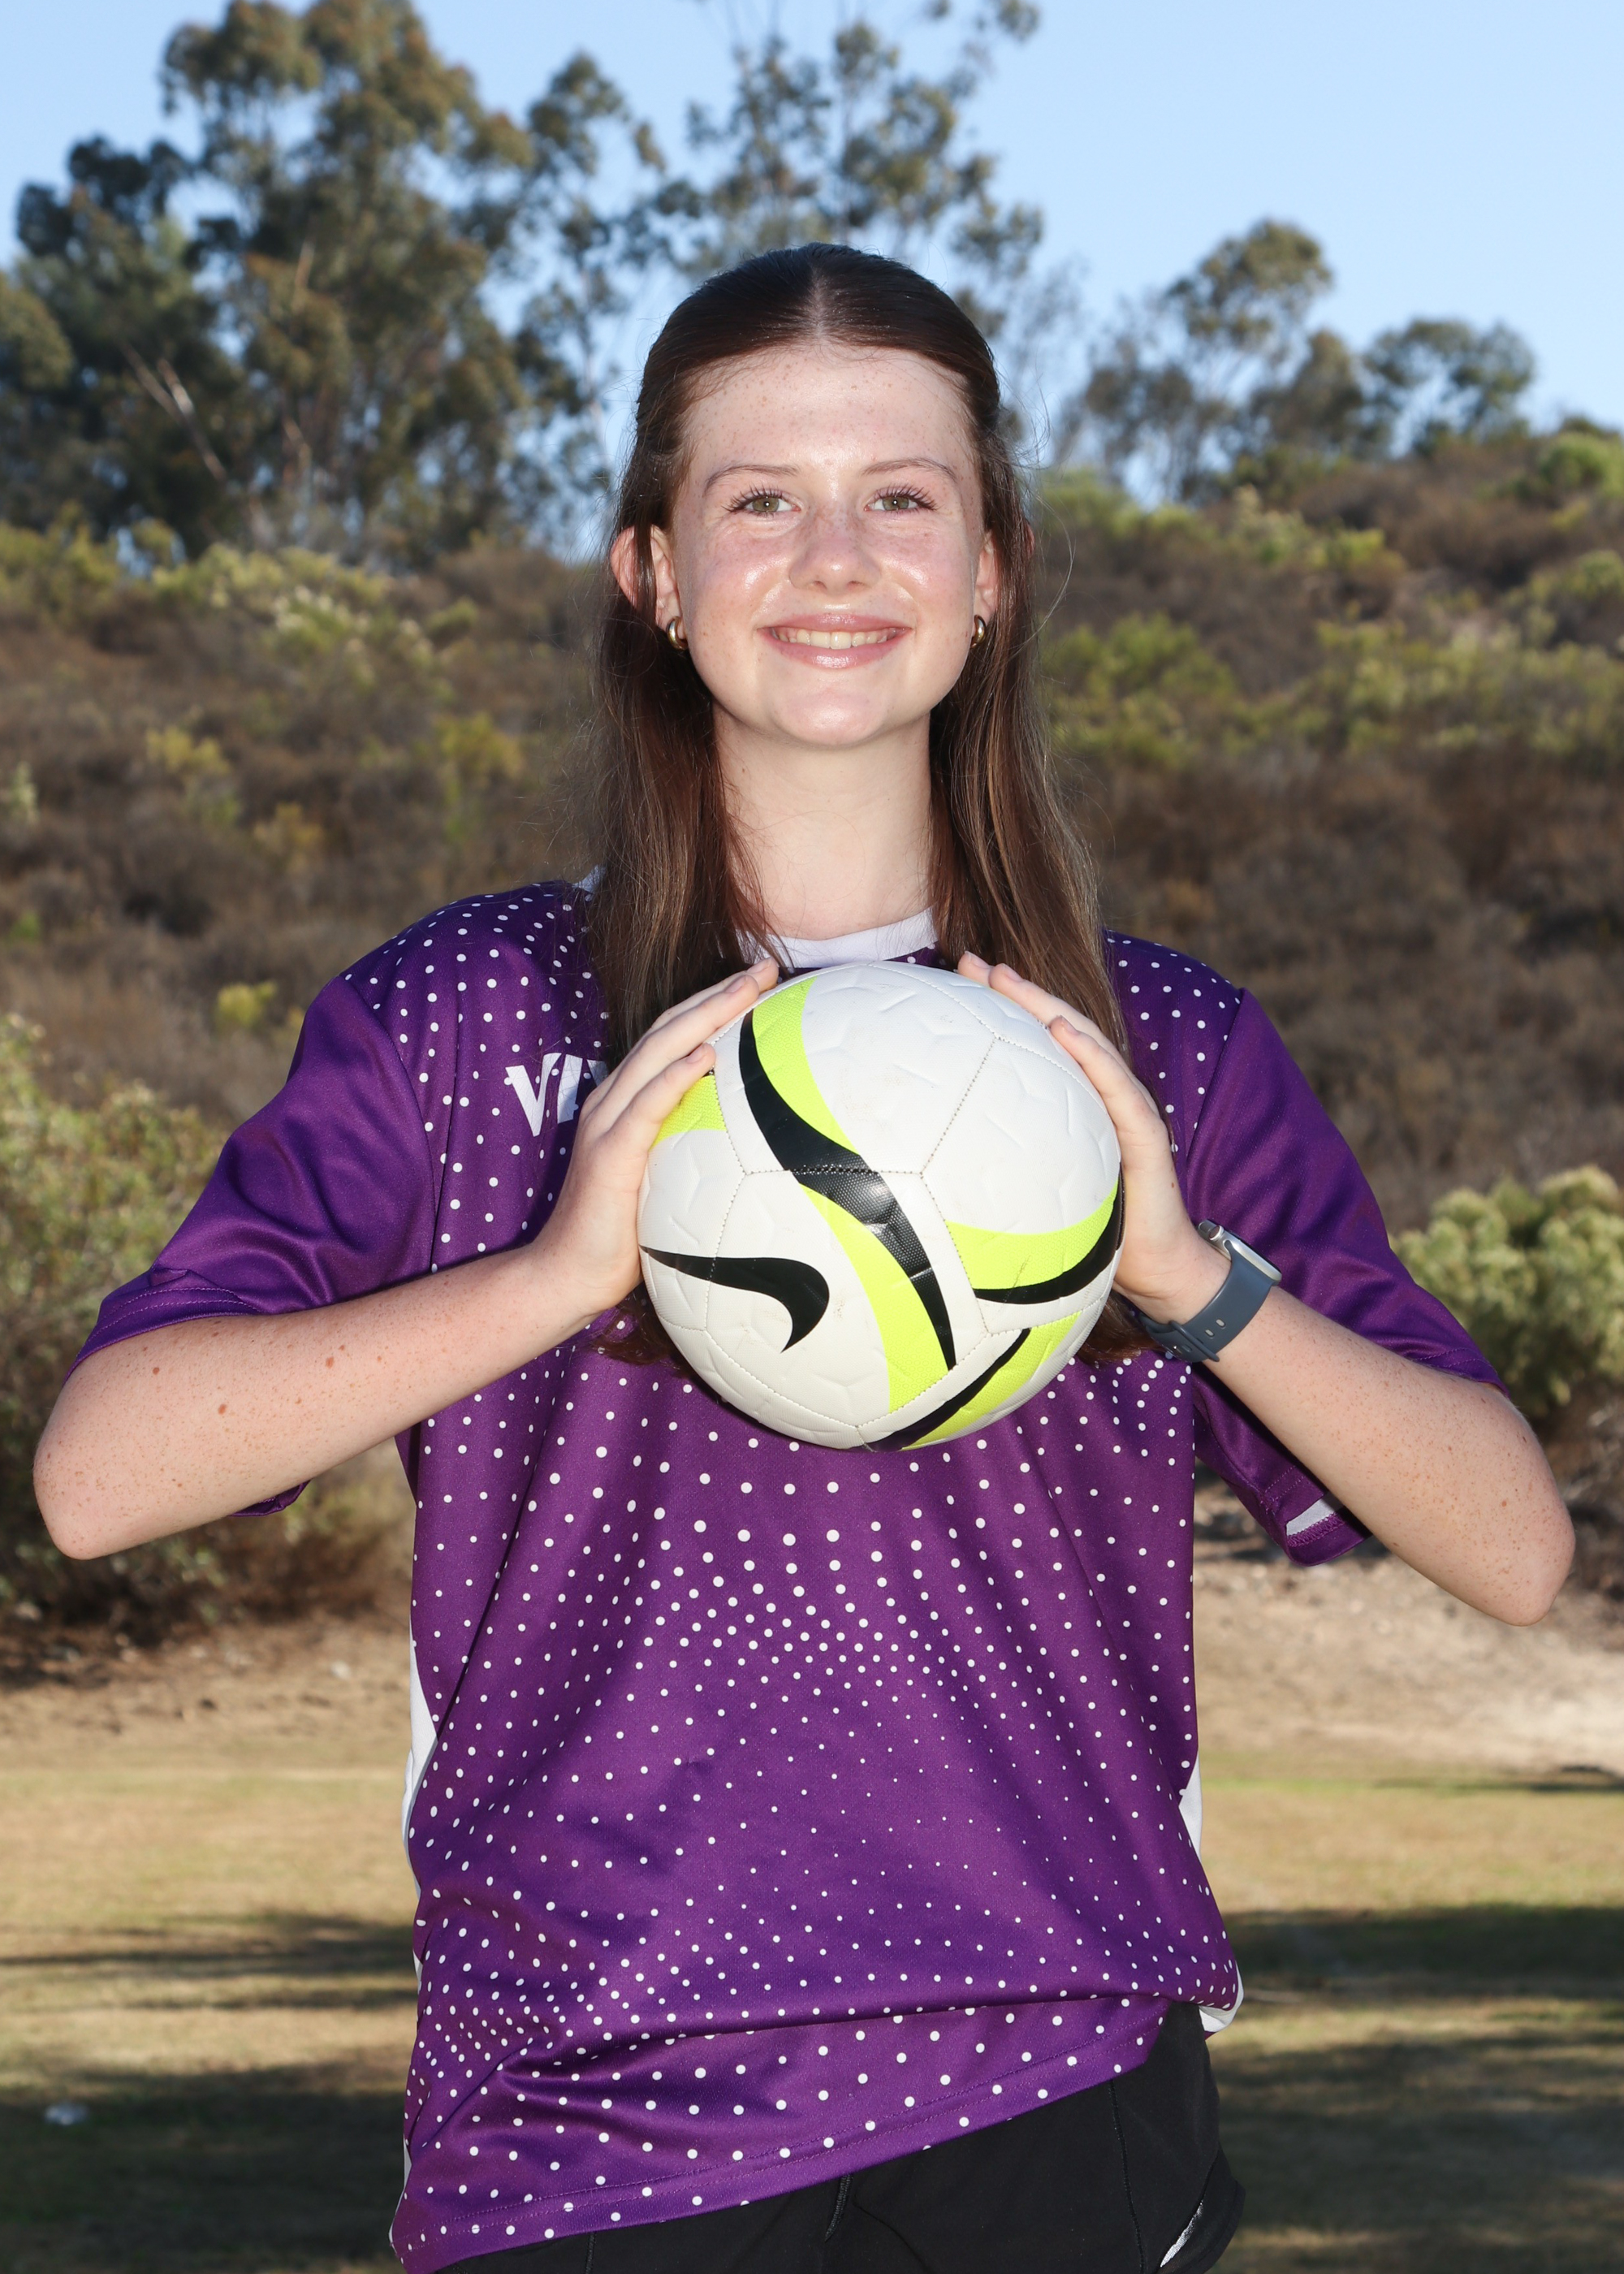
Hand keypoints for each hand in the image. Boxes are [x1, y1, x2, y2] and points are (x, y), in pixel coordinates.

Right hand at [535, 959, 778, 1331]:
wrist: (568, 1275)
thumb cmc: (625, 1238)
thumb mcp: (670, 1183)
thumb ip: (698, 1154)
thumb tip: (758, 1156)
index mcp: (628, 1103)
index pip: (675, 1039)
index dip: (715, 1006)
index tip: (762, 984)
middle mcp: (615, 1100)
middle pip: (670, 1030)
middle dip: (719, 994)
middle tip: (767, 969)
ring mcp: (608, 1123)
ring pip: (659, 1053)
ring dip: (706, 1017)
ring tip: (748, 991)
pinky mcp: (609, 1153)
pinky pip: (646, 1106)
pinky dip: (676, 1076)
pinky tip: (708, 1054)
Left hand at [956, 953, 1225, 1322]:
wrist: (1157, 1266)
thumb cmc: (1096, 1230)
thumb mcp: (1037, 1188)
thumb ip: (1003, 1163)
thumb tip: (934, 1161)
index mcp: (1073, 1102)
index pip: (1033, 1042)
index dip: (997, 1008)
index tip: (952, 979)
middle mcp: (1099, 1093)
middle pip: (1053, 1027)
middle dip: (1012, 990)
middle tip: (967, 959)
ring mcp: (1125, 1105)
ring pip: (1082, 1042)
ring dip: (1044, 1006)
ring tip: (1006, 978)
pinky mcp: (1146, 1130)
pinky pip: (1116, 1087)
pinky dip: (1090, 1055)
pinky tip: (1062, 1031)